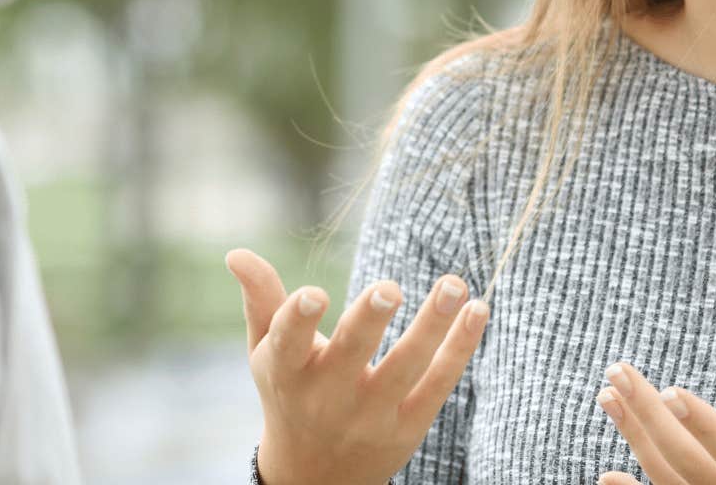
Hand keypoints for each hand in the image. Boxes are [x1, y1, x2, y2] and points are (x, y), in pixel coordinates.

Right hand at [226, 248, 488, 484]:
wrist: (316, 477)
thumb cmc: (290, 393)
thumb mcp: (266, 352)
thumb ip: (261, 300)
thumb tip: (236, 253)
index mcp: (286, 372)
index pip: (288, 344)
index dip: (299, 319)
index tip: (314, 294)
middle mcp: (328, 396)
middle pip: (350, 354)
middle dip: (369, 320)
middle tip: (390, 287)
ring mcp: (371, 414)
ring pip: (406, 367)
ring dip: (433, 325)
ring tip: (455, 284)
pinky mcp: (408, 425)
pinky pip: (439, 383)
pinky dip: (460, 348)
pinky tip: (478, 309)